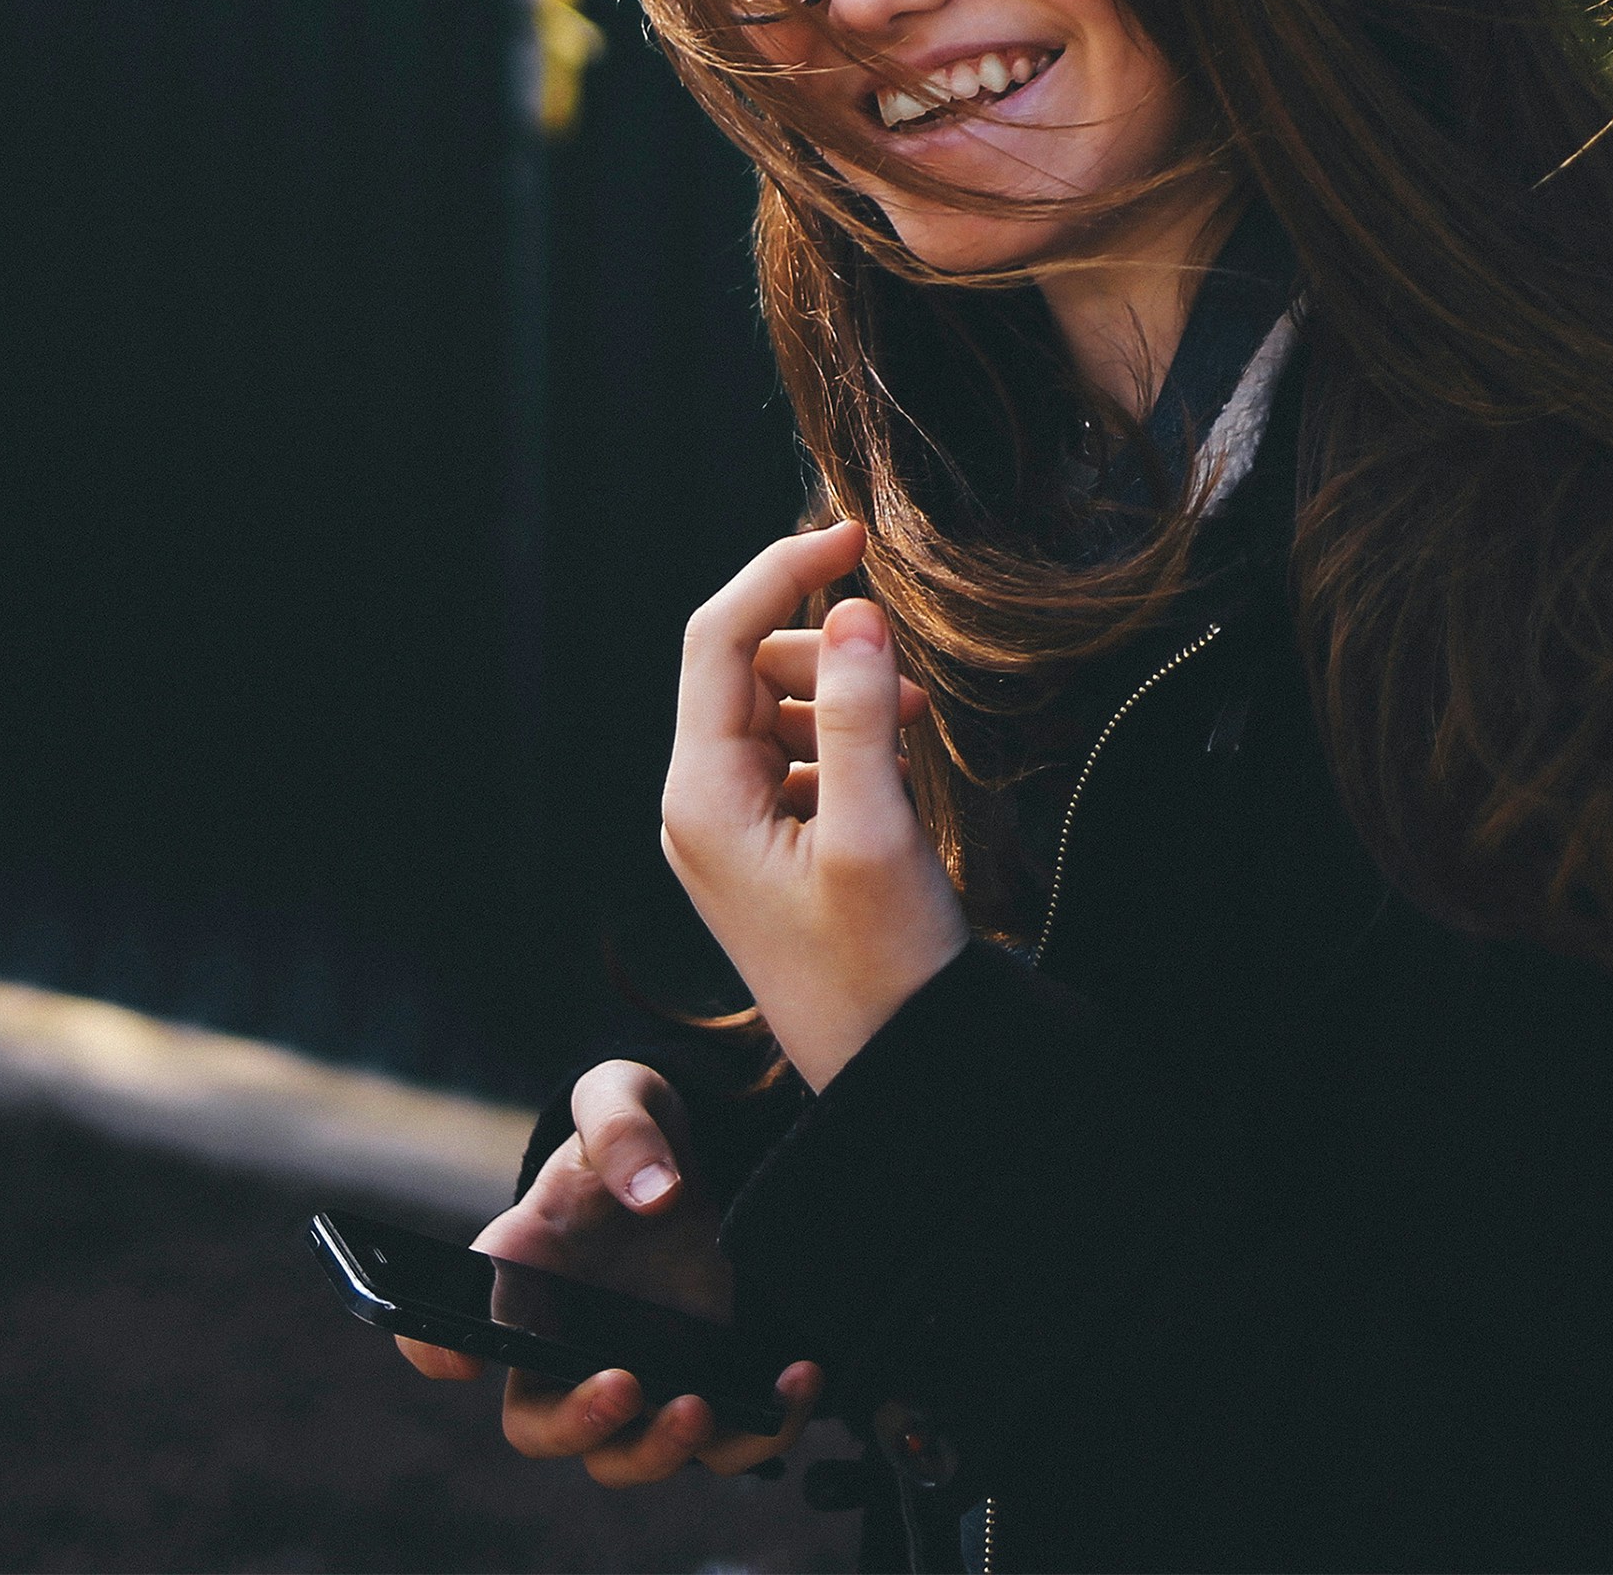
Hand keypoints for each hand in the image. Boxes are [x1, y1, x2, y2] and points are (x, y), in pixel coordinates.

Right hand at [391, 1059, 823, 1483]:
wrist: (707, 1158)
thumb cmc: (637, 1133)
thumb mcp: (624, 1097)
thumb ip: (623, 1127)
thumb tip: (654, 1193)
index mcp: (520, 1273)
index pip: (443, 1327)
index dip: (435, 1351)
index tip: (462, 1361)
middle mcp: (564, 1343)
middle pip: (540, 1426)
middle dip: (577, 1425)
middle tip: (626, 1385)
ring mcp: (636, 1374)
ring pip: (626, 1458)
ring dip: (658, 1452)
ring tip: (705, 1408)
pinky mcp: (706, 1384)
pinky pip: (730, 1441)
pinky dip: (764, 1427)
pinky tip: (799, 1378)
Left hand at [662, 518, 970, 1091]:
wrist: (895, 1074)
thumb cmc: (884, 966)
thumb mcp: (876, 830)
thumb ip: (857, 711)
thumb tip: (853, 609)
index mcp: (702, 794)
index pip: (718, 638)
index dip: (782, 571)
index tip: (855, 537)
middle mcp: (699, 806)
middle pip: (746, 668)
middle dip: (825, 654)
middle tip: (910, 689)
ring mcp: (728, 833)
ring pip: (775, 712)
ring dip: (841, 701)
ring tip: (913, 738)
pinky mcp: (764, 854)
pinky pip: (795, 760)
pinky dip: (844, 745)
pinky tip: (893, 778)